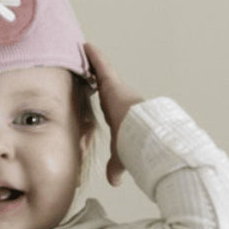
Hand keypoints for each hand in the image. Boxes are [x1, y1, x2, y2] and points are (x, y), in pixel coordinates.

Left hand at [84, 43, 143, 186]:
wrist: (145, 134)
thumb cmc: (137, 144)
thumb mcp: (122, 155)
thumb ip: (116, 165)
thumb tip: (114, 182)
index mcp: (120, 114)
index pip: (109, 103)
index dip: (103, 95)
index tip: (96, 89)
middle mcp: (119, 99)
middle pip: (105, 84)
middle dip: (98, 75)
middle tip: (88, 67)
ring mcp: (116, 89)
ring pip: (102, 72)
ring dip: (94, 62)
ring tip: (83, 50)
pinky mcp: (112, 82)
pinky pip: (101, 65)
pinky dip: (93, 55)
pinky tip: (86, 46)